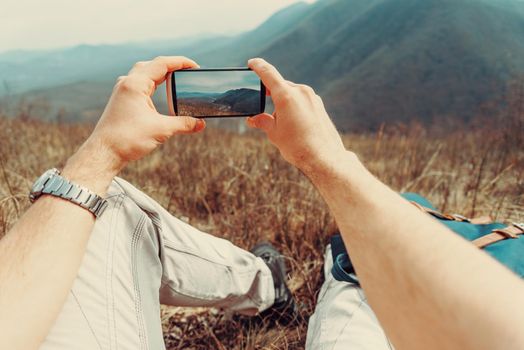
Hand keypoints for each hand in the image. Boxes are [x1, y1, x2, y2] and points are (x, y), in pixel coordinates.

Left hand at [85, 56, 205, 173]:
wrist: (104, 153)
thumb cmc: (127, 139)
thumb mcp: (161, 130)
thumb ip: (184, 124)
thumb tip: (201, 124)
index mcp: (135, 84)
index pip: (162, 64)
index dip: (181, 62)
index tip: (195, 66)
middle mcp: (127, 83)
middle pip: (152, 65)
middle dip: (171, 66)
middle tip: (187, 72)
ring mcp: (122, 91)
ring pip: (144, 73)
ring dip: (160, 74)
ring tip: (176, 79)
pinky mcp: (121, 100)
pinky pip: (139, 84)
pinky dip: (152, 83)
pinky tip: (158, 91)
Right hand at [246, 58, 344, 171]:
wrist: (324, 157)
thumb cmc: (297, 146)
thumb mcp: (274, 134)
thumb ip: (262, 122)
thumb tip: (252, 119)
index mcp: (286, 96)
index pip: (268, 73)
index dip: (258, 66)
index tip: (251, 63)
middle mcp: (300, 92)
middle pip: (280, 85)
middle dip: (270, 93)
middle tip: (261, 103)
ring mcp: (312, 97)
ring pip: (291, 93)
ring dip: (283, 102)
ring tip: (280, 122)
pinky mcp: (319, 104)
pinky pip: (302, 100)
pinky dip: (294, 106)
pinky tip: (293, 123)